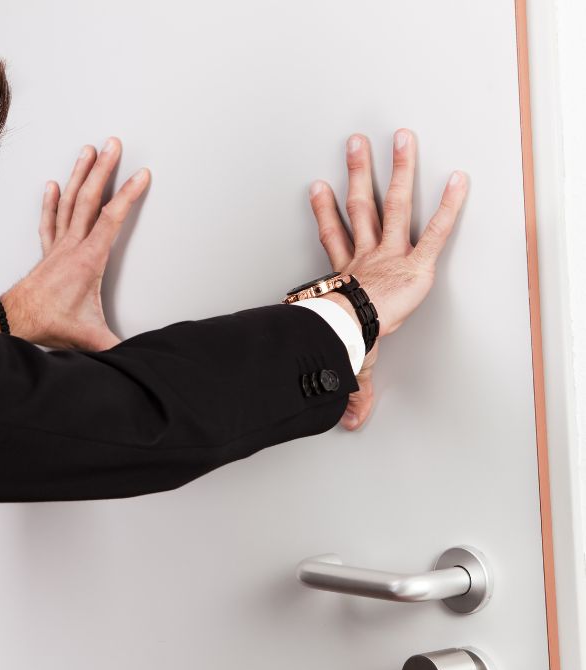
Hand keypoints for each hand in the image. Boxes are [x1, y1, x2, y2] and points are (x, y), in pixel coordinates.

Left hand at [0, 137, 149, 349]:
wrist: (14, 321)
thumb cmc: (49, 323)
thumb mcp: (92, 338)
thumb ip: (120, 346)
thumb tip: (140, 354)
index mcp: (88, 260)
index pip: (112, 219)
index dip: (128, 195)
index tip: (142, 175)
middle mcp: (72, 247)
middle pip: (89, 198)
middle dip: (103, 168)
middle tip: (113, 144)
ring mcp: (57, 246)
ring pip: (69, 202)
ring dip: (79, 174)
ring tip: (88, 151)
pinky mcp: (46, 252)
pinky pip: (49, 220)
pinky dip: (50, 200)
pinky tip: (52, 184)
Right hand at [308, 128, 467, 429]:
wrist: (350, 330)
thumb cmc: (343, 338)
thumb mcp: (347, 360)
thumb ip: (354, 386)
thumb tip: (350, 421)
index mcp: (346, 275)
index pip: (335, 237)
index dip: (326, 212)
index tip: (318, 188)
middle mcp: (367, 256)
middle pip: (362, 206)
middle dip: (359, 173)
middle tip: (357, 145)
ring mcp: (391, 253)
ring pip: (393, 203)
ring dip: (397, 170)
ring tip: (400, 139)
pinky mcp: (417, 260)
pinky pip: (436, 229)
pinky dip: (450, 205)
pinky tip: (459, 179)